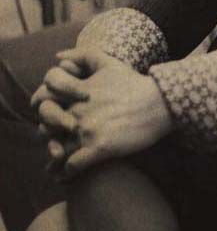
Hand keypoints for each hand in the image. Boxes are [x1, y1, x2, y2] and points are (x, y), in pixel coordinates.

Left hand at [34, 47, 172, 176]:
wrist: (159, 103)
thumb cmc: (134, 83)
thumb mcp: (108, 62)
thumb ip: (81, 55)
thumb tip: (57, 56)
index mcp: (79, 90)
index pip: (45, 93)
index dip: (42, 101)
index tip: (46, 111)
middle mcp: (79, 110)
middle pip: (46, 124)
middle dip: (46, 131)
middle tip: (52, 138)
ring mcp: (88, 130)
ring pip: (56, 148)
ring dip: (54, 156)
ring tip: (55, 162)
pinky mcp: (99, 148)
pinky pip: (71, 166)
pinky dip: (65, 173)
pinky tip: (67, 175)